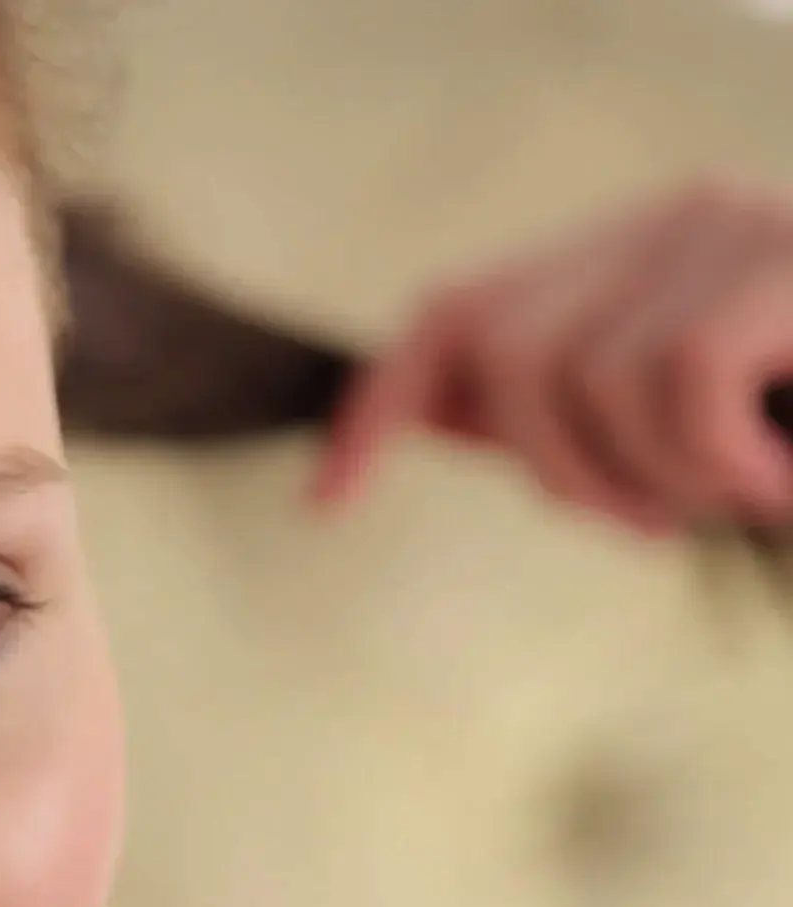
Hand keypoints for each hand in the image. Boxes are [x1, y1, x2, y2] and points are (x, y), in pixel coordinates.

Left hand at [312, 176, 792, 535]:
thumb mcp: (675, 422)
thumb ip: (564, 410)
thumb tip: (433, 415)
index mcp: (622, 255)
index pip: (450, 313)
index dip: (376, 407)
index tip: (324, 502)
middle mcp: (666, 219)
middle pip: (501, 352)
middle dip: (557, 470)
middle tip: (648, 525)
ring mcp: (727, 227)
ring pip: (591, 377)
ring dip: (657, 480)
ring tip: (741, 499)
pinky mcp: (788, 254)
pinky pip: (686, 378)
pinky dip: (719, 462)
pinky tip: (776, 487)